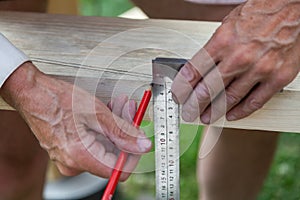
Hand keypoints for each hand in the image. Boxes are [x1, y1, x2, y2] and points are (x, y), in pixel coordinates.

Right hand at [0, 62, 151, 180]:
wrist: (31, 93)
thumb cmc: (56, 99)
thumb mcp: (96, 113)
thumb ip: (122, 132)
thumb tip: (142, 145)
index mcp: (80, 156)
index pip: (120, 170)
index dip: (134, 153)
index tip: (139, 136)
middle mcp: (73, 163)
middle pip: (113, 155)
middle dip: (125, 131)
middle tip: (129, 109)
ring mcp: (70, 157)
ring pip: (105, 147)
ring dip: (115, 126)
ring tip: (118, 104)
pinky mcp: (69, 150)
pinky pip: (94, 144)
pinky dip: (104, 128)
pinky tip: (107, 111)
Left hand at [172, 0, 299, 122]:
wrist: (293, 10)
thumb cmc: (259, 14)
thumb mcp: (226, 26)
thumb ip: (213, 50)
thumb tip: (197, 71)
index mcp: (222, 41)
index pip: (193, 72)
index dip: (182, 89)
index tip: (178, 96)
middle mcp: (239, 57)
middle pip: (208, 90)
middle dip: (194, 106)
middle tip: (189, 112)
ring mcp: (259, 69)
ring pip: (229, 100)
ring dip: (214, 112)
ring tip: (207, 117)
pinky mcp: (277, 78)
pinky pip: (254, 102)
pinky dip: (240, 112)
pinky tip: (231, 115)